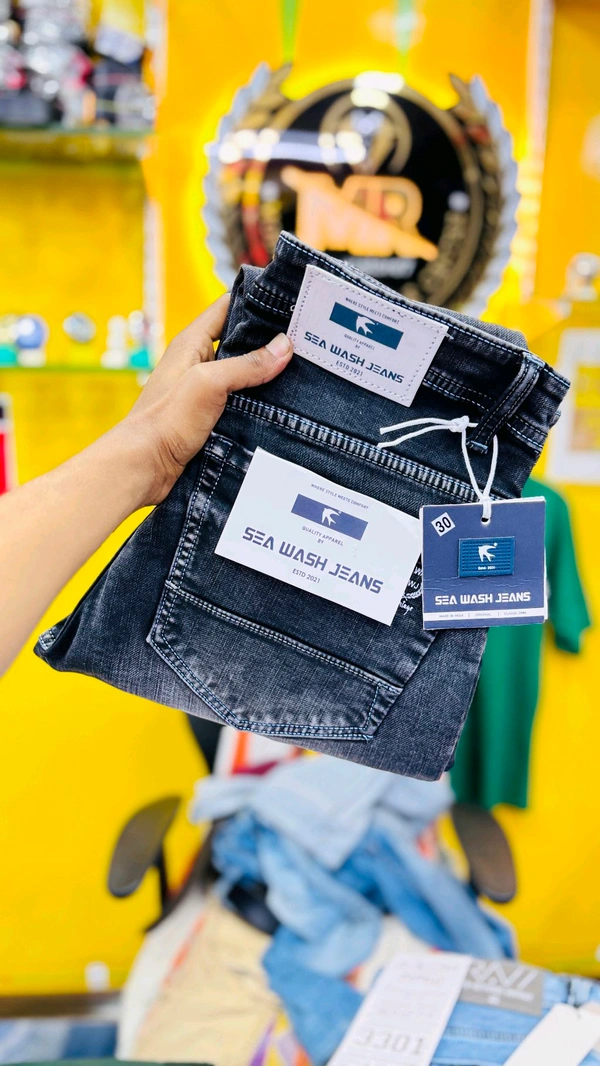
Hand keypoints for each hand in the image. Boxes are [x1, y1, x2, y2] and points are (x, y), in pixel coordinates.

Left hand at [120, 294, 292, 504]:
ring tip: (304, 372)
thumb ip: (245, 365)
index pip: (227, 307)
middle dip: (270, 341)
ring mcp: (205, 392)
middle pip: (241, 342)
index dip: (256, 301)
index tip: (288, 303)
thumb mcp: (208, 384)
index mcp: (192, 344)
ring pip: (245, 375)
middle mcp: (198, 364)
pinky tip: (283, 407)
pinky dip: (261, 403)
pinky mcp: (211, 418)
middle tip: (306, 340)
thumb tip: (283, 347)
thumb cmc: (164, 423)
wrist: (144, 468)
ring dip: (268, 376)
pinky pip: (242, 403)